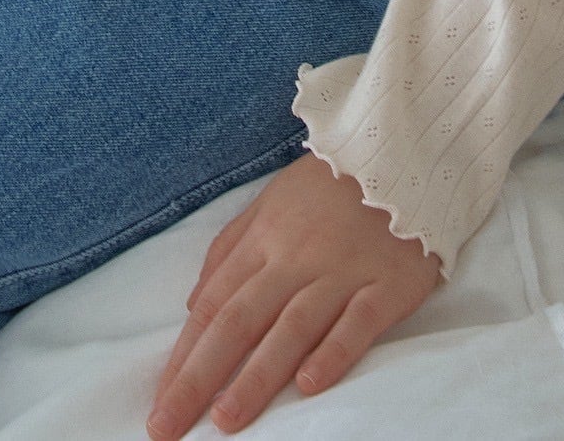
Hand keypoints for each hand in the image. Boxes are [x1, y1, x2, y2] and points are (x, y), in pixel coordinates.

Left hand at [145, 149, 442, 437]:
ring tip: (227, 421)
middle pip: (240, 321)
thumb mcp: (270, 202)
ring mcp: (343, 271)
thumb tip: (192, 306)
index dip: (182, 356)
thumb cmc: (330, 186)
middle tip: (169, 428)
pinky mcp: (388, 284)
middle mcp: (296, 257)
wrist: (404, 150)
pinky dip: (333, 353)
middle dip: (199, 378)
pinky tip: (309, 387)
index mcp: (264, 238)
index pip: (213, 304)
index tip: (160, 403)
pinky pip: (358, 323)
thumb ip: (230, 250)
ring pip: (292, 328)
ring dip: (257, 376)